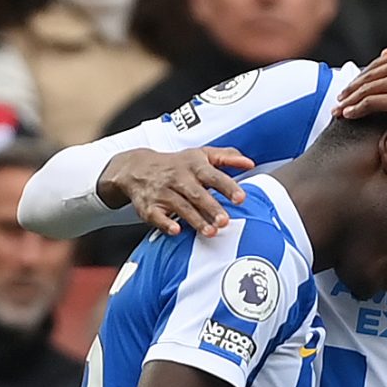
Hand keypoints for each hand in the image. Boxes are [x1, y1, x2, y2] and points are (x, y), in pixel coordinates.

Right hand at [101, 146, 252, 236]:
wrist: (136, 167)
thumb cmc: (178, 164)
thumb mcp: (201, 155)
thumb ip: (227, 157)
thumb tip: (250, 163)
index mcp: (194, 166)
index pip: (213, 176)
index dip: (227, 187)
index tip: (240, 198)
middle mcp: (179, 178)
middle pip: (197, 194)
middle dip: (212, 207)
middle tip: (225, 221)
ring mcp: (163, 192)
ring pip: (180, 206)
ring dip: (195, 220)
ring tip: (211, 232)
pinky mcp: (149, 207)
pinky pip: (157, 216)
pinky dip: (165, 223)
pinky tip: (176, 230)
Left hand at [338, 45, 386, 167]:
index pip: (379, 62)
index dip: (365, 75)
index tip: (356, 84)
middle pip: (369, 75)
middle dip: (352, 87)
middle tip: (341, 96)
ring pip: (366, 89)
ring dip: (349, 100)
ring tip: (339, 109)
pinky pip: (369, 104)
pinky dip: (355, 109)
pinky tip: (348, 115)